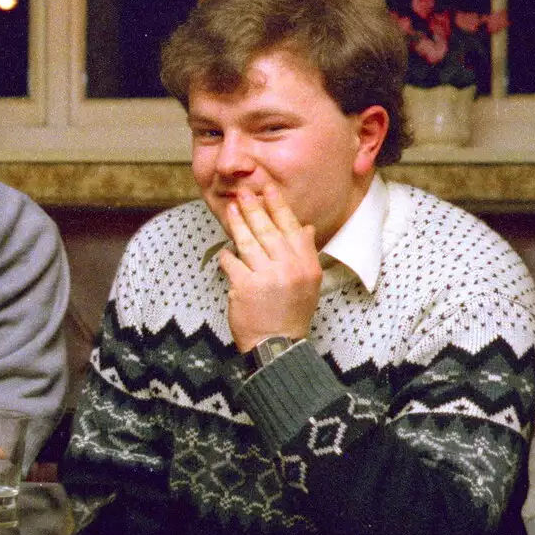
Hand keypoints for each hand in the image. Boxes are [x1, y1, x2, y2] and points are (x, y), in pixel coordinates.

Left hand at [217, 186, 321, 353]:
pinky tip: (225, 250)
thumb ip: (306, 254)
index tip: (268, 189)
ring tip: (230, 209)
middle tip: (244, 192)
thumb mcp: (309, 283)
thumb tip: (306, 228)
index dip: (279, 206)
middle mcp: (290, 268)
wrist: (278, 346)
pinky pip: (232, 263)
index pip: (292, 228)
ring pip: (248, 243)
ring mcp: (267, 277)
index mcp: (307, 265)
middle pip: (268, 231)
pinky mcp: (245, 287)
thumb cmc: (292, 313)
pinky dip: (227, 255)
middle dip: (254, 208)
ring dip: (237, 224)